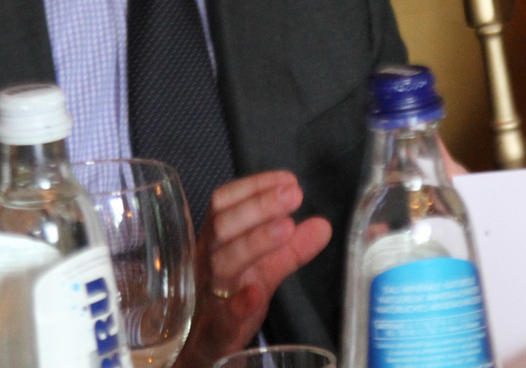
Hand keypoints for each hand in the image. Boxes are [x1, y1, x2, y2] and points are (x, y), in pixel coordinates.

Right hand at [176, 171, 331, 365]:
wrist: (203, 347)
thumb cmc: (230, 295)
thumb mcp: (262, 266)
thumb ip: (292, 247)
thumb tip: (323, 224)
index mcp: (215, 240)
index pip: (223, 202)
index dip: (254, 186)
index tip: (287, 179)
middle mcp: (207, 262)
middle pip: (222, 226)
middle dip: (258, 207)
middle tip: (294, 195)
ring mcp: (209, 295)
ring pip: (222, 263)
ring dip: (254, 242)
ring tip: (286, 228)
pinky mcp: (216, 331)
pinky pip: (221, 316)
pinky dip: (238, 303)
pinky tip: (255, 292)